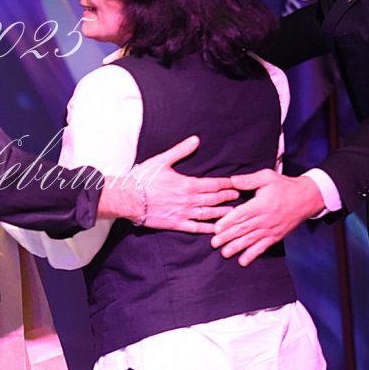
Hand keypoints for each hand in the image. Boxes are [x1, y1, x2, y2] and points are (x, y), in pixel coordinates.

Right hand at [99, 136, 238, 233]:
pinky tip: (216, 229)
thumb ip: (181, 151)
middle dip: (227, 196)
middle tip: (238, 196)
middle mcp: (189, 200)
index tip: (235, 183)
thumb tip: (195, 140)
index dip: (225, 184)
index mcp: (188, 184)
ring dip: (222, 212)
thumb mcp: (162, 160)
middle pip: (214, 199)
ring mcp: (184, 213)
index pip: (213, 184)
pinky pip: (196, 228)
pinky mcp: (176, 224)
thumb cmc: (144, 178)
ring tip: (233, 212)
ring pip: (209, 214)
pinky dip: (208, 228)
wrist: (129, 198)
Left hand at [211, 169, 324, 265]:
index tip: (216, 228)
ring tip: (225, 253)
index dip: (227, 222)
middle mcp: (264, 219)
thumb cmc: (285, 186)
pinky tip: (243, 261)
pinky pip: (262, 247)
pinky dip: (252, 255)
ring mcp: (270, 230)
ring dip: (236, 247)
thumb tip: (231, 180)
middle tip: (214, 243)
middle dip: (227, 237)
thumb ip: (248, 180)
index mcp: (260, 205)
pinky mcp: (276, 237)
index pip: (241, 215)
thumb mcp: (267, 177)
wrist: (307, 198)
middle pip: (243, 229)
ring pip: (250, 240)